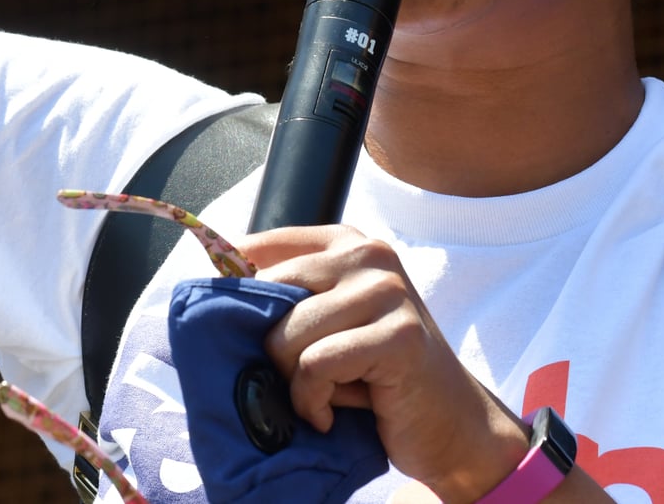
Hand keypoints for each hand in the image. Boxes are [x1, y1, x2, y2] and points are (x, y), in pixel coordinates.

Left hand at [243, 226, 531, 503]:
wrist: (451, 422)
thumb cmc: (378, 374)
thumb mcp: (330, 323)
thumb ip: (288, 299)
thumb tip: (212, 292)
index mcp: (348, 242)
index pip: (259, 247)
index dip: (233, 291)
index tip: (225, 323)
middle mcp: (369, 255)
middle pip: (271, 294)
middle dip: (272, 349)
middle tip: (299, 378)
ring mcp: (388, 293)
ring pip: (289, 335)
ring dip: (295, 383)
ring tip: (322, 396)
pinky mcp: (398, 337)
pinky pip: (316, 367)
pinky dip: (313, 401)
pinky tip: (332, 412)